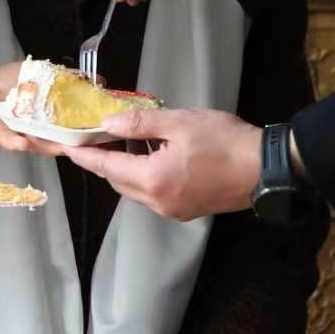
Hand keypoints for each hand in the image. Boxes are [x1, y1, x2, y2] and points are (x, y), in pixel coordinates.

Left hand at [59, 108, 260, 220]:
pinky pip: (154, 194)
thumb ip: (140, 124)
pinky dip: (146, 176)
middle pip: (118, 182)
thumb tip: (108, 124)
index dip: (84, 156)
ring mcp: (172, 210)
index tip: (68, 146)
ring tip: (132, 141)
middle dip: (107, 161)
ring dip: (128, 169)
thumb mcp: (179, 122)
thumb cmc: (226, 141)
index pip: (106, 168)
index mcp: (153, 180)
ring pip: (136, 190)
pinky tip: (156, 155)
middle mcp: (158, 202)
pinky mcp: (186, 211)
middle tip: (102, 135)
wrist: (266, 169)